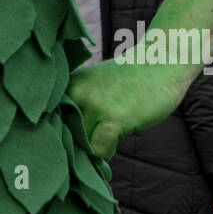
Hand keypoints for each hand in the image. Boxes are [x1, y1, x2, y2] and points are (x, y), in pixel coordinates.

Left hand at [69, 58, 193, 159]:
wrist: (162, 59)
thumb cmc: (130, 77)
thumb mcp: (95, 83)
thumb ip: (79, 104)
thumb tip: (69, 140)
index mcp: (69, 84)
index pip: (50, 120)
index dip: (61, 134)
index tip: (71, 140)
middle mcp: (76, 93)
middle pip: (65, 136)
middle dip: (78, 144)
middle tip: (93, 142)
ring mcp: (94, 104)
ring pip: (81, 145)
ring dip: (93, 150)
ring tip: (107, 140)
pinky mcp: (114, 117)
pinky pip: (99, 150)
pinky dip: (105, 154)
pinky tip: (114, 143)